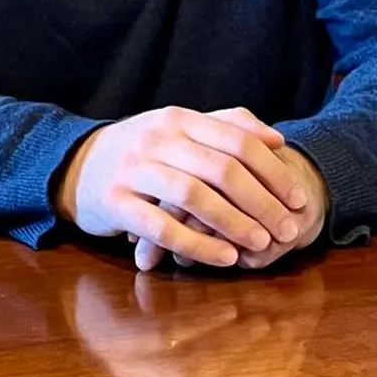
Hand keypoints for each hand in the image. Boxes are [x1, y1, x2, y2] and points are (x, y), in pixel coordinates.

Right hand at [54, 104, 313, 270]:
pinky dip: (197, 244)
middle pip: (221, 168)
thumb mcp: (178, 129)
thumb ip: (225, 126)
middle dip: (262, 201)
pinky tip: (224, 257)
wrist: (76, 166)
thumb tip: (276, 137)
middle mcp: (156, 139)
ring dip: (234, 223)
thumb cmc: (141, 152)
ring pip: (193, 196)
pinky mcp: (115, 203)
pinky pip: (161, 226)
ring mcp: (133, 170)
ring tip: (261, 244)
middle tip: (287, 229)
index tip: (299, 198)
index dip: (273, 171)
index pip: (237, 140)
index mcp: (178, 119)